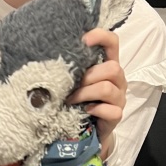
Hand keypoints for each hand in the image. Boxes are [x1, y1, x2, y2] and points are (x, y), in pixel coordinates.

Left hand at [67, 28, 126, 158]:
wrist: (86, 129)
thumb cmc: (78, 99)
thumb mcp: (74, 80)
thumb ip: (71, 68)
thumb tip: (45, 53)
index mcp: (107, 64)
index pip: (113, 42)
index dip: (101, 36)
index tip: (83, 40)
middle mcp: (118, 79)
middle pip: (112, 68)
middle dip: (87, 76)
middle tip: (70, 86)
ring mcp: (119, 98)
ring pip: (107, 88)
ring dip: (84, 93)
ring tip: (70, 100)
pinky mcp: (117, 115)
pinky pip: (111, 111)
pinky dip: (95, 110)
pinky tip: (84, 111)